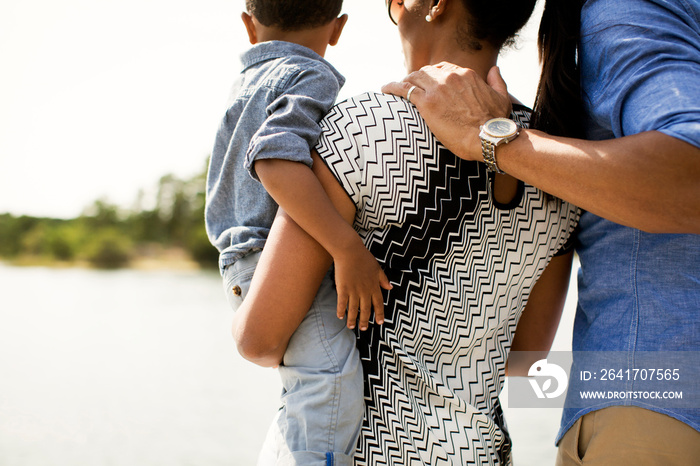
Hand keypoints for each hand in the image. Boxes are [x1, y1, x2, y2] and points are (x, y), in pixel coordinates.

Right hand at [333, 241, 391, 330]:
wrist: (350, 251)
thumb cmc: (364, 258)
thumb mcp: (377, 268)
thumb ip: (383, 279)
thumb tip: (391, 287)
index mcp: (374, 286)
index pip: (378, 303)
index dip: (379, 314)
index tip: (380, 322)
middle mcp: (365, 291)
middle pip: (366, 309)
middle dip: (365, 321)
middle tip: (363, 329)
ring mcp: (354, 290)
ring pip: (354, 309)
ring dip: (353, 319)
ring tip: (351, 327)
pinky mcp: (343, 288)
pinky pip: (342, 303)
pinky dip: (341, 311)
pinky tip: (340, 317)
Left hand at [382, 63, 511, 160]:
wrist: (488, 138)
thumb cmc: (496, 123)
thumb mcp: (502, 97)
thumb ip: (497, 81)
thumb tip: (494, 70)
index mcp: (466, 74)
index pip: (442, 68)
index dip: (432, 76)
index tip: (426, 84)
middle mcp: (450, 77)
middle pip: (425, 71)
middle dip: (416, 79)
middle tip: (409, 88)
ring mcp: (437, 88)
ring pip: (413, 78)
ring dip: (403, 83)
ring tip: (395, 90)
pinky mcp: (426, 103)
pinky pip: (403, 89)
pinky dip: (392, 88)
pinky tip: (385, 90)